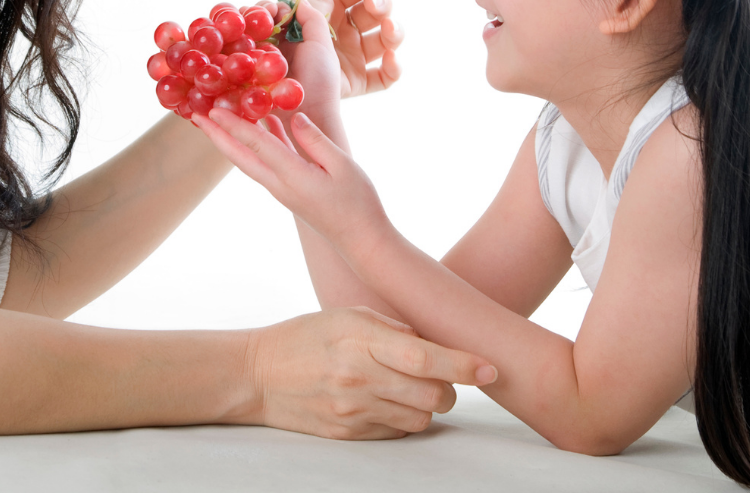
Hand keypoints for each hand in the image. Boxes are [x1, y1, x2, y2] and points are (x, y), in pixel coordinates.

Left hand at [194, 105, 385, 254]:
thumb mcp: (343, 166)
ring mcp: (282, 189)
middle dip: (217, 136)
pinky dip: (260, 143)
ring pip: (250, 160)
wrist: (361, 241)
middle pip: (241, 157)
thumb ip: (316, 141)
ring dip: (232, 140)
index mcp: (292, 177)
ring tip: (219, 119)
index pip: (256, 145)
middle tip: (196, 116)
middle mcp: (280, 184)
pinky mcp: (290, 190)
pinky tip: (264, 124)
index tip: (214, 110)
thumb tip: (294, 117)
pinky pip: (268, 162)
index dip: (234, 125)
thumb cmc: (358, 203)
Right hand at [247, 306, 497, 439]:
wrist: (259, 375)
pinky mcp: (349, 434)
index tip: (490, 368)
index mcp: (359, 340)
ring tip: (404, 386)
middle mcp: (358, 377)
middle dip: (448, 388)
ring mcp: (353, 410)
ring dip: (426, 404)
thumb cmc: (305, 336)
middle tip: (440, 376)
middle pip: (433, 395)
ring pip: (421, 418)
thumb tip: (430, 343)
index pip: (423, 357)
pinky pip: (397, 432)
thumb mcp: (345, 315)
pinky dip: (403, 418)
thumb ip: (391, 328)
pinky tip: (384, 400)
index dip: (462, 364)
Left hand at [290, 0, 402, 99]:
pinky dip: (394, 68)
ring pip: (387, 42)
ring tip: (388, 28)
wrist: (274, 71)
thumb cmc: (288, 25)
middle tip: (372, 3)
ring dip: (394, 32)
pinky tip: (390, 58)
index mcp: (333, 5)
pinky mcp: (355, 81)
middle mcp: (344, 30)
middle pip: (378, 13)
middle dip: (382, 4)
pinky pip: (384, 77)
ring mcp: (351, 56)